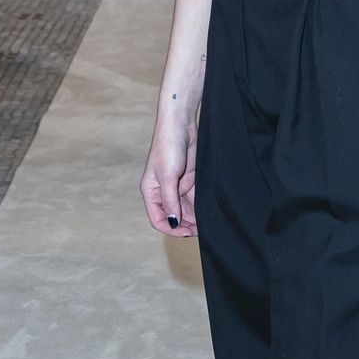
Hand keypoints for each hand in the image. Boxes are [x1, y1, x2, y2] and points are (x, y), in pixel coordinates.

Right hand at [141, 119, 197, 235]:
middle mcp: (162, 192)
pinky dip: (199, 207)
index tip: (187, 233)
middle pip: (172, 217)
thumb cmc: (168, 147)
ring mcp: (176, 186)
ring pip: (184, 210)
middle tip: (200, 231)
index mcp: (150, 192)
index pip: (158, 219)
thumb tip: (173, 222)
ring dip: (193, 218)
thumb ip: (170, 200)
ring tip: (206, 225)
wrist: (181, 124)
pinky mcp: (188, 180)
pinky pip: (193, 199)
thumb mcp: (168, 176)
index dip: (171, 229)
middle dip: (185, 226)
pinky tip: (207, 212)